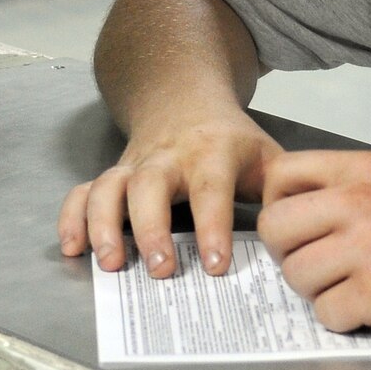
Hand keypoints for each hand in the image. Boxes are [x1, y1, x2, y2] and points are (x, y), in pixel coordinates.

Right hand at [59, 112, 278, 278]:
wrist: (183, 99)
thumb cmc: (230, 142)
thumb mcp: (267, 156)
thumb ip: (284, 192)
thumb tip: (298, 234)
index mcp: (212, 152)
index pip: (211, 189)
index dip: (212, 226)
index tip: (216, 265)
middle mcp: (167, 157)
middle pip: (149, 186)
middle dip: (151, 228)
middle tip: (160, 270)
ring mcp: (134, 165)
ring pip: (109, 187)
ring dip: (103, 224)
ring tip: (109, 263)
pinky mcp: (113, 174)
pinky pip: (84, 191)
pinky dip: (72, 217)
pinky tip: (74, 247)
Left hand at [257, 150, 370, 334]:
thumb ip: (346, 186)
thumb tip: (294, 205)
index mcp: (361, 170)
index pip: (280, 174)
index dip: (276, 203)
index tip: (294, 223)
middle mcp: (358, 203)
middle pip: (274, 227)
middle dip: (286, 251)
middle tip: (315, 261)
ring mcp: (367, 249)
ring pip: (295, 274)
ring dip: (315, 289)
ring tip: (349, 286)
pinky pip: (326, 312)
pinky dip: (342, 317)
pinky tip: (368, 308)